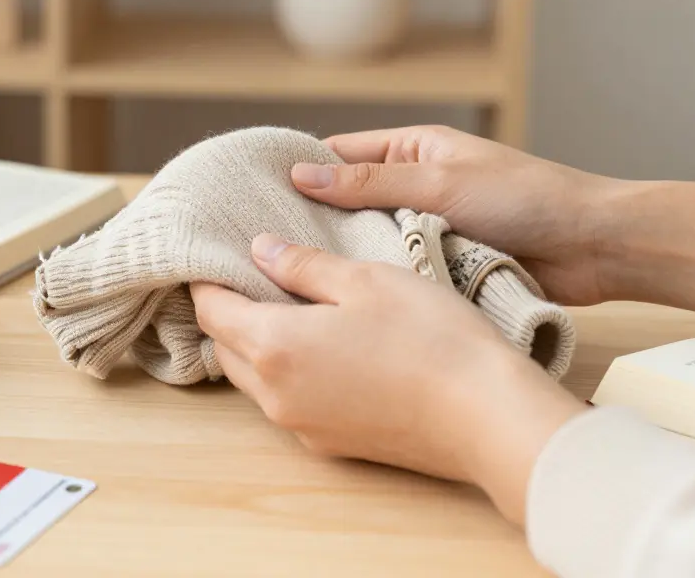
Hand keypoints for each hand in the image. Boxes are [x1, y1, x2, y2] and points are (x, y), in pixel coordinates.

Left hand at [191, 234, 586, 525]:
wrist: (486, 418)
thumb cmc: (431, 339)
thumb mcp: (366, 280)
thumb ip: (304, 265)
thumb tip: (261, 250)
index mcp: (274, 347)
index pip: (211, 311)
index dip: (208, 280)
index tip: (217, 255)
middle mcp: (276, 395)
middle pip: (226, 347)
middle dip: (230, 312)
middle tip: (253, 275)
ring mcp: (303, 426)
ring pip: (256, 379)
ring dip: (258, 345)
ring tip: (290, 307)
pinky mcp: (333, 444)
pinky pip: (289, 402)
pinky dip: (289, 372)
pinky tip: (324, 348)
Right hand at [291, 125, 694, 320]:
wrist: (594, 247)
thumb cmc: (527, 199)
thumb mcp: (440, 181)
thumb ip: (370, 181)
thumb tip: (301, 173)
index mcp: (414, 149)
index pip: (339, 154)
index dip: (298, 171)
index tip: (251, 194)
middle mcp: (415, 186)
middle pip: (348, 203)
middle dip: (314, 223)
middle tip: (260, 249)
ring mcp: (429, 229)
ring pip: (372, 244)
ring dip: (348, 258)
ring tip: (290, 280)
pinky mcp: (445, 268)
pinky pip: (400, 273)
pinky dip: (380, 284)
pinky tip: (344, 302)